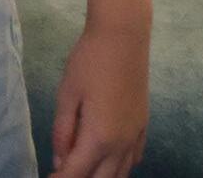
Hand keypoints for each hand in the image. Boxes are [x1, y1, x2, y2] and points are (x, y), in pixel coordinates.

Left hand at [51, 23, 149, 175]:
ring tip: (80, 166)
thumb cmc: (89, 62)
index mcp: (99, 138)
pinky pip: (133, 160)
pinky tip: (105, 158)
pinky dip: (118, 167)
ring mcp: (136, 137)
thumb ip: (63, 130)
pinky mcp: (143, 127)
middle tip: (61, 173)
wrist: (123, 38)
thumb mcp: (67, 94)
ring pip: (120, 174)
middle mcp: (122, 145)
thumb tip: (59, 160)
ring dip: (99, 176)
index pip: (77, 173)